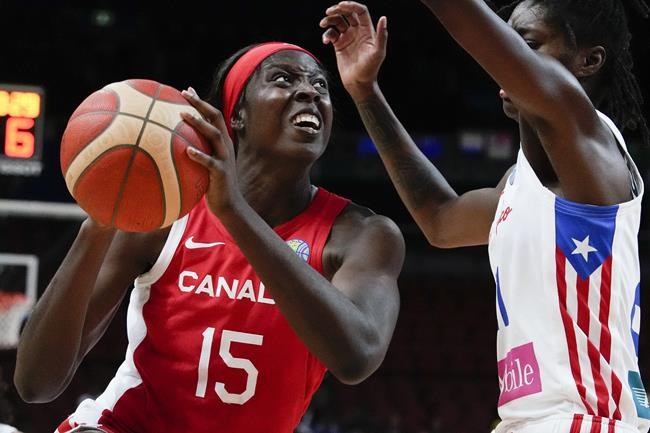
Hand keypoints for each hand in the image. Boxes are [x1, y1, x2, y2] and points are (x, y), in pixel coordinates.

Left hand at [180, 87, 243, 215]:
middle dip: (200, 103)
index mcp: (221, 142)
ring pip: (214, 134)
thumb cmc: (212, 185)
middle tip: (184, 93)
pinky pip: (210, 162)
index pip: (213, 115)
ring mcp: (225, 158)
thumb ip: (195, 152)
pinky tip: (187, 150)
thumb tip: (173, 146)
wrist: (229, 205)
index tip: (186, 90)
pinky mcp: (222, 172)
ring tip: (182, 114)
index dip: (201, 102)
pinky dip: (199, 155)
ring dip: (198, 123)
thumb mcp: (204, 165)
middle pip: (215, 117)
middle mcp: (225, 145)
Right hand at [320, 1, 387, 99]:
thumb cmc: (370, 70)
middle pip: (347, 13)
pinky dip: (326, 34)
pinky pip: (331, 34)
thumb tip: (383, 18)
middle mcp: (358, 32)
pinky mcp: (339, 45)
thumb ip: (382, 35)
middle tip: (329, 11)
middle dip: (338, 9)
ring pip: (338, 22)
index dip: (351, 5)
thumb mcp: (378, 53)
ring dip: (329, 20)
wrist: (358, 83)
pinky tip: (326, 41)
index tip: (341, 5)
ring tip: (323, 23)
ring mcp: (348, 37)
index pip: (360, 11)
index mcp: (367, 31)